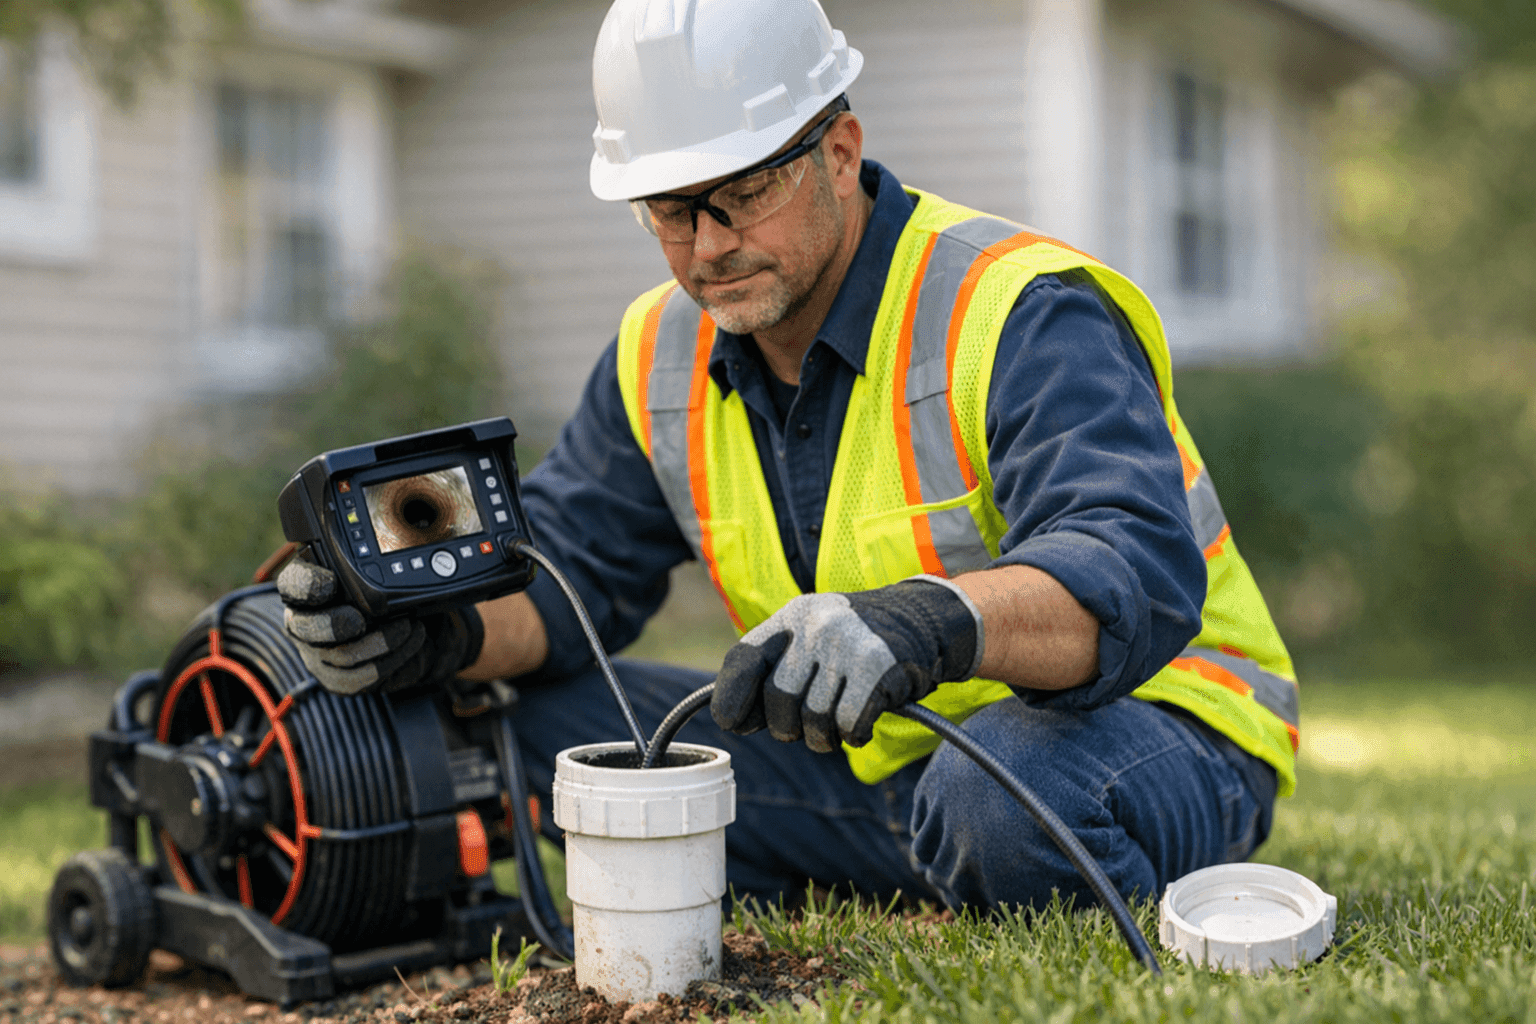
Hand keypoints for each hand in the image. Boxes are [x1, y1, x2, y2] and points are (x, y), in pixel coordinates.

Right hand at [276, 559, 483, 694]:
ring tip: (409, 624)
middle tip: (361, 618)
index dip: (307, 585)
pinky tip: (412, 641)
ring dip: (381, 641)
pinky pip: (359, 677)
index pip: (294, 585)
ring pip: (339, 655)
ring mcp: (319, 654)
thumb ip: (377, 559)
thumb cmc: (386, 595)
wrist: (408, 630)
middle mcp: (305, 623)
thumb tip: (401, 539)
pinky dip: (392, 659)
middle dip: (334, 623)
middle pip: (304, 627)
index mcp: (308, 589)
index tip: (330, 583)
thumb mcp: (380, 572)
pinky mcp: (339, 679)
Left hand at [711, 575, 984, 751]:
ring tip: (839, 720)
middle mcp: (815, 625)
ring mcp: (847, 645)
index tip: (735, 724)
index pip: (741, 661)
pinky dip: (855, 735)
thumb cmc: (856, 641)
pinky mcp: (878, 669)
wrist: (923, 620)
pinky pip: (849, 726)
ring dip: (826, 736)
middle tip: (809, 725)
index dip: (732, 700)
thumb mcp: (810, 635)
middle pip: (777, 701)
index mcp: (791, 617)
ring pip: (814, 721)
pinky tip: (862, 722)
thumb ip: (773, 668)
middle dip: (789, 727)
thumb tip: (730, 718)